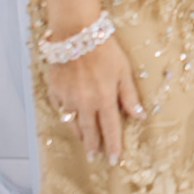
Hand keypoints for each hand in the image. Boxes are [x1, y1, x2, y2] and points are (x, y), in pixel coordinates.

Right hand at [44, 35, 143, 164]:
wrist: (76, 33)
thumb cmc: (104, 49)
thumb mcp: (123, 71)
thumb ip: (129, 96)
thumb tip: (139, 116)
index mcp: (104, 99)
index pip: (110, 129)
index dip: (113, 146)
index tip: (114, 160)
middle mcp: (84, 103)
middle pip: (89, 132)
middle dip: (93, 146)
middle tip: (95, 157)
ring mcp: (67, 98)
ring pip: (72, 124)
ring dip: (79, 134)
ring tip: (84, 142)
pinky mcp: (55, 91)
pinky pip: (60, 109)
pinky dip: (66, 115)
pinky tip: (70, 118)